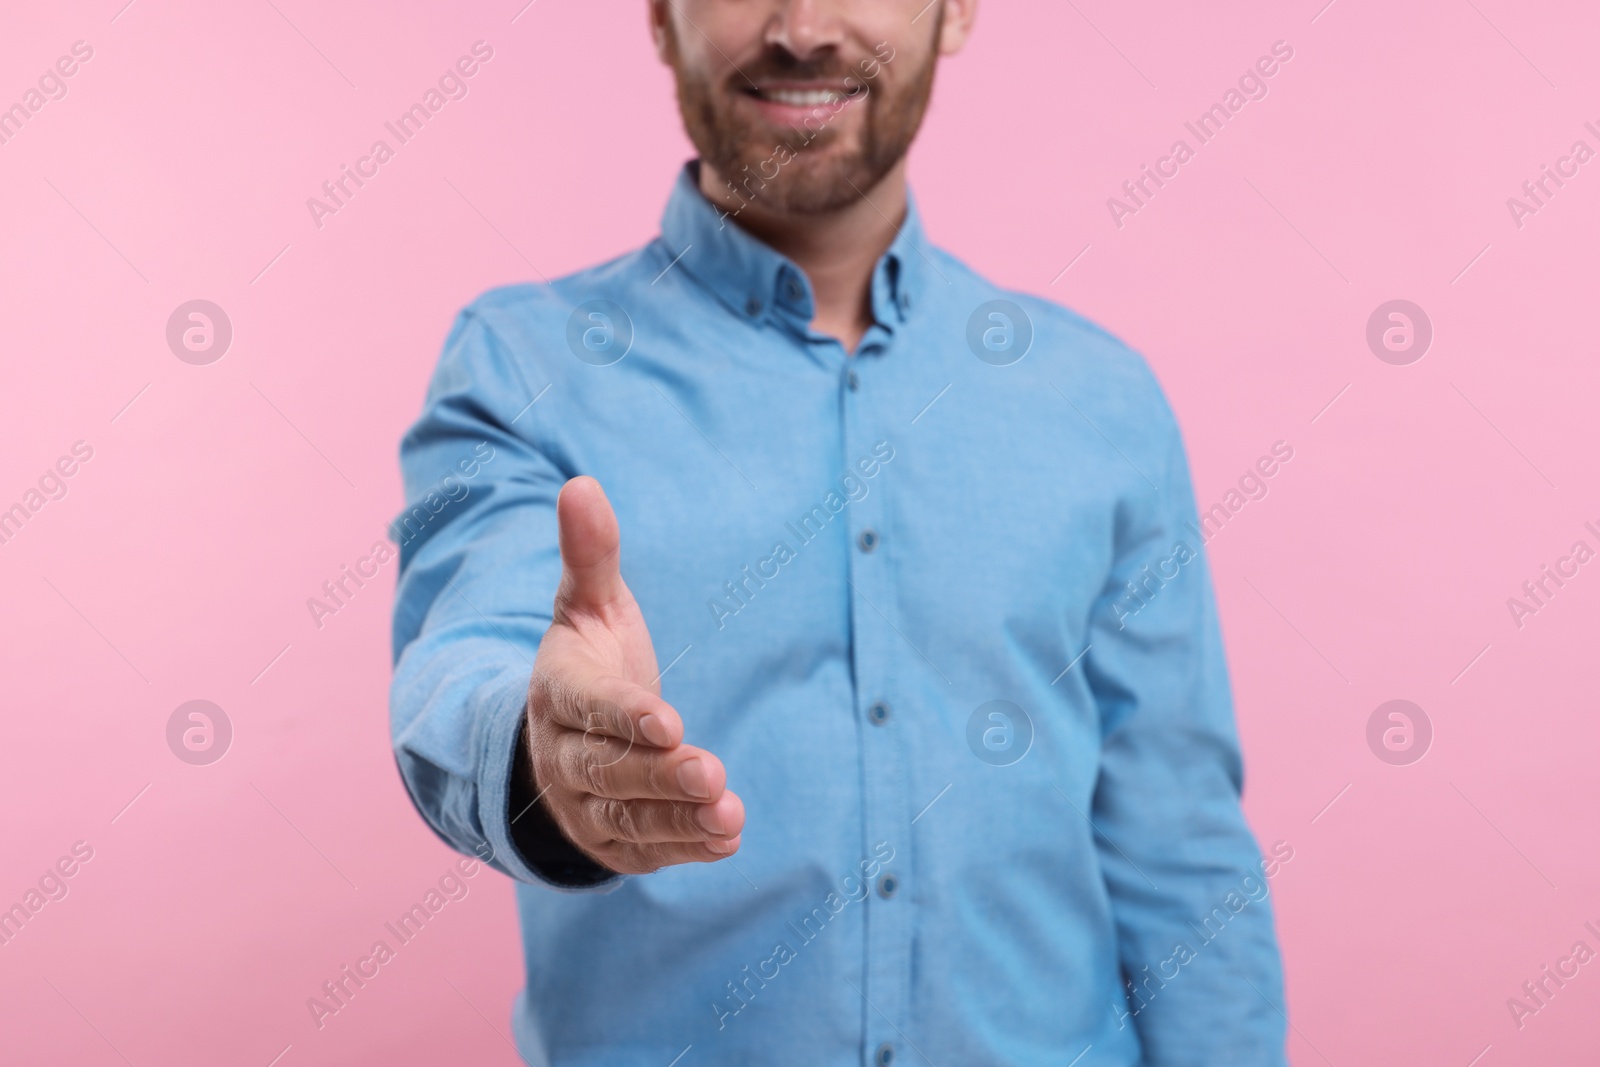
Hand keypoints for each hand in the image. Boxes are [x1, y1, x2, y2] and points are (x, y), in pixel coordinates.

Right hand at [523, 476, 743, 874]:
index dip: (624, 715)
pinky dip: (685, 847)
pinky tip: (726, 837)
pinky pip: (648, 850)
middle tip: (713, 775)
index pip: (586, 705)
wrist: (557, 741)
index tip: (670, 721)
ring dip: (679, 819)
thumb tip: (581, 484)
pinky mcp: (612, 842)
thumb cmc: (587, 661)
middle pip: (608, 770)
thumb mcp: (587, 607)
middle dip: (660, 775)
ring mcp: (584, 805)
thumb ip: (590, 555)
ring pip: (629, 817)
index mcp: (556, 692)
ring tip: (730, 814)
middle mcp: (563, 755)